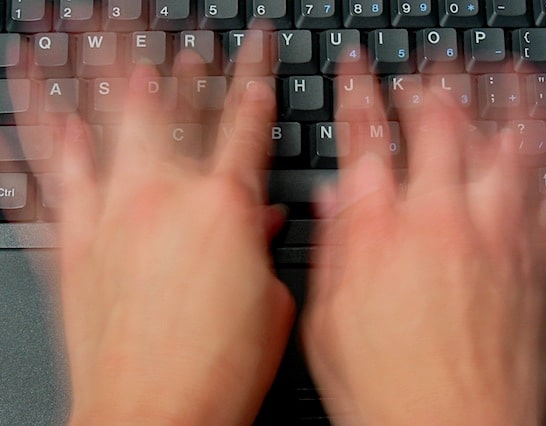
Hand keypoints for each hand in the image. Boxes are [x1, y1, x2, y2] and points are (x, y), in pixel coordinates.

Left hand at [57, 56, 293, 423]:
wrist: (153, 419)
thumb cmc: (220, 371)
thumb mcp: (272, 302)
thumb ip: (264, 245)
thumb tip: (264, 215)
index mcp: (226, 208)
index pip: (247, 121)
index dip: (254, 76)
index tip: (254, 47)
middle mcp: (166, 198)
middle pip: (177, 110)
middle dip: (189, 69)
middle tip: (193, 46)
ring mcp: (114, 213)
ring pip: (112, 123)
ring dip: (117, 76)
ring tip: (114, 39)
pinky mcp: (74, 242)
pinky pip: (58, 173)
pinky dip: (51, 135)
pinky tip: (50, 108)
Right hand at [302, 71, 545, 424]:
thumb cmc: (387, 390)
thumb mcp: (329, 322)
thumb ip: (334, 250)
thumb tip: (335, 199)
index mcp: (380, 233)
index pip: (363, 140)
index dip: (357, 92)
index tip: (356, 64)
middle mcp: (439, 222)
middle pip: (435, 127)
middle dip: (426, 85)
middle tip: (422, 67)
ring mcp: (497, 236)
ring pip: (504, 142)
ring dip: (499, 97)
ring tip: (498, 68)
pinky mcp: (541, 261)